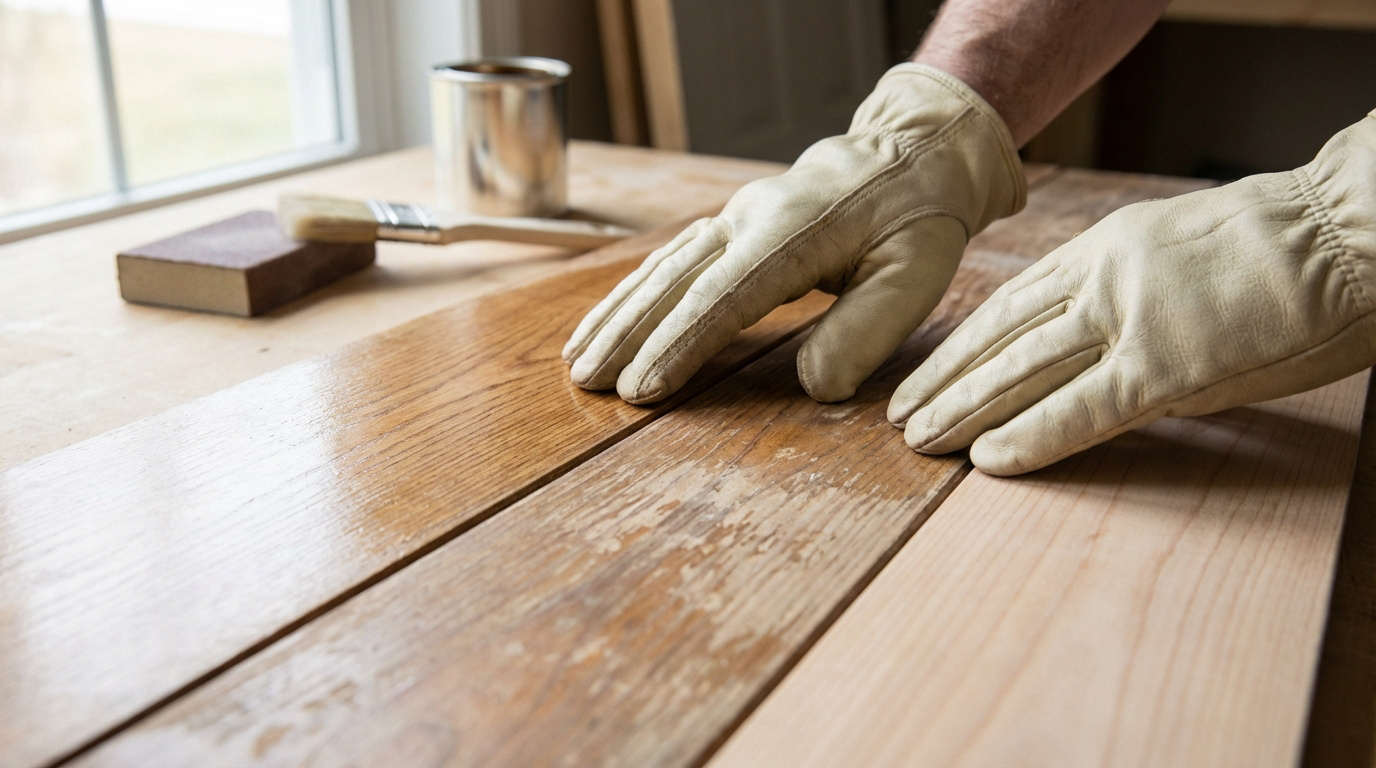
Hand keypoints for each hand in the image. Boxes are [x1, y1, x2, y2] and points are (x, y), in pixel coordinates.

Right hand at [563, 64, 1024, 403]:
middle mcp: (750, 218)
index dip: (681, 343)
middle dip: (628, 333)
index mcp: (794, 232)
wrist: (910, 157)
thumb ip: (868, 330)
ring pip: (661, 269)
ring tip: (578, 362)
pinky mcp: (728, 227)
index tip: (645, 388)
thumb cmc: (917, 221)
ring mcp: (733, 218)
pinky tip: (605, 325)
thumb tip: (817, 387)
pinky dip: (631, 295)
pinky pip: (669, 263)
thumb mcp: (916, 276)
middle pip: (675, 280)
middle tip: (590, 382)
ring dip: (617, 315)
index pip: (726, 295)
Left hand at [889, 111, 1375, 475]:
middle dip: (943, 384)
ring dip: (964, 411)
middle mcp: (1099, 278)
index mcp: (1101, 250)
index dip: (957, 348)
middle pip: (999, 340)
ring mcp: (1127, 318)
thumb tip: (1111, 374)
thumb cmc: (1284, 250)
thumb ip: (1133, 314)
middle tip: (897, 420)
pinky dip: (1030, 437)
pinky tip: (988, 461)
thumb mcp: (1181, 261)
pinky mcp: (1165, 364)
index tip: (922, 378)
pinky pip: (1080, 409)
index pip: (1008, 307)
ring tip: (919, 443)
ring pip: (1021, 371)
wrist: (1346, 230)